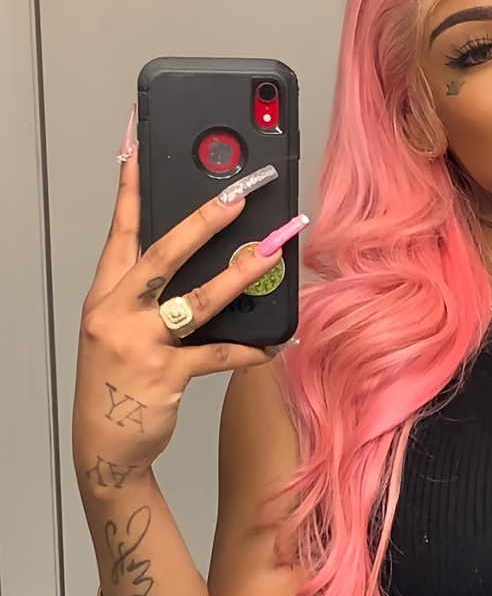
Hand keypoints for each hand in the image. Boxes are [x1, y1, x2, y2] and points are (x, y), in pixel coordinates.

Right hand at [73, 108, 306, 474]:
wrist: (106, 446)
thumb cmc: (117, 381)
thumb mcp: (118, 329)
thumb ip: (150, 295)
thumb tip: (203, 260)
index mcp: (106, 295)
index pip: (119, 232)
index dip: (129, 191)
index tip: (137, 149)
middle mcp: (117, 313)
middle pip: (162, 255)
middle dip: (202, 222)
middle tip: (237, 196)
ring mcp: (139, 344)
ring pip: (195, 300)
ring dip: (238, 274)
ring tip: (270, 252)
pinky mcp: (165, 375)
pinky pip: (219, 356)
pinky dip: (253, 349)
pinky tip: (280, 342)